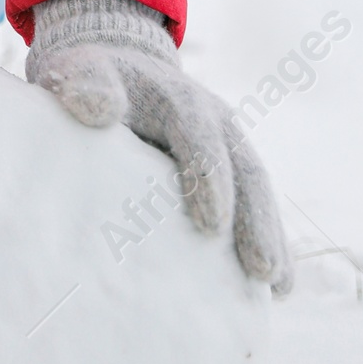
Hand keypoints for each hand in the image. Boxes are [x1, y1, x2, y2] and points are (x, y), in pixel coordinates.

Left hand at [26, 0, 293, 292]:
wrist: (118, 74)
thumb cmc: (93, 82)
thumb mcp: (83, 73)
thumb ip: (88, 86)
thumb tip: (97, 108)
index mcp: (180, 100)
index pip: (200, 135)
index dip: (208, 177)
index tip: (212, 224)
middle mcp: (216, 123)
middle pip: (245, 170)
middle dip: (254, 220)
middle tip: (261, 270)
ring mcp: (229, 148)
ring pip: (258, 193)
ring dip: (269, 237)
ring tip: (275, 286)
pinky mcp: (230, 173)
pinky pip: (256, 207)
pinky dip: (270, 243)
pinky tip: (279, 289)